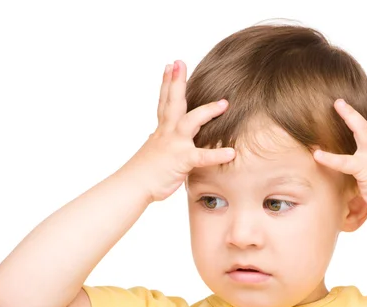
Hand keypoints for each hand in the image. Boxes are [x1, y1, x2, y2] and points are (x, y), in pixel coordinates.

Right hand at [117, 60, 234, 202]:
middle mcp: (167, 132)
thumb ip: (157, 142)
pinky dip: (217, 154)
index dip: (167, 83)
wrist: (134, 185)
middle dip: (177, 82)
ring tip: (223, 103)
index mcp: (162, 130)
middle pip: (173, 102)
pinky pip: (203, 156)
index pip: (164, 102)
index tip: (170, 66)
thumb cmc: (144, 173)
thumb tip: (152, 137)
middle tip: (180, 62)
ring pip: (191, 121)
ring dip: (207, 111)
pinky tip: (231, 152)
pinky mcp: (182, 160)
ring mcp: (175, 144)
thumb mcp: (152, 152)